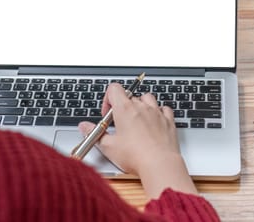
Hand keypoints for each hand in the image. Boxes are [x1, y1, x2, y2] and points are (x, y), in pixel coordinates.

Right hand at [78, 83, 197, 197]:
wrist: (160, 164)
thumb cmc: (136, 156)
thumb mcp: (108, 147)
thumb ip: (95, 134)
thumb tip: (84, 127)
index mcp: (125, 109)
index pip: (114, 88)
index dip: (108, 99)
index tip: (108, 114)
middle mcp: (141, 107)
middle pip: (129, 96)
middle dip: (122, 107)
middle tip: (120, 124)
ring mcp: (156, 113)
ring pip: (147, 98)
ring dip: (141, 105)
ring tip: (136, 120)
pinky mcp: (168, 121)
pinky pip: (164, 109)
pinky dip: (158, 112)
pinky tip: (154, 122)